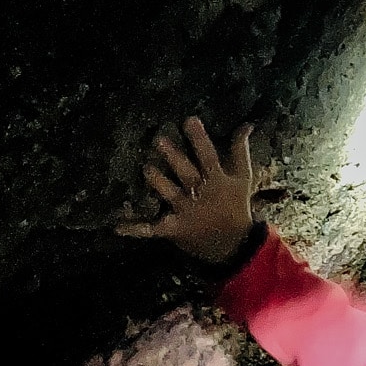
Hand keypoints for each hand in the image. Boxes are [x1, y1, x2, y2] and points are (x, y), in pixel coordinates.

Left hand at [116, 117, 277, 263]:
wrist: (235, 245)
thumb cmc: (236, 206)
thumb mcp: (243, 178)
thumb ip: (240, 150)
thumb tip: (247, 125)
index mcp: (216, 180)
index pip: (208, 156)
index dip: (199, 139)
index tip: (189, 120)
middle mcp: (200, 194)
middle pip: (187, 173)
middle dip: (174, 157)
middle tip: (159, 140)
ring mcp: (186, 212)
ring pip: (170, 195)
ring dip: (159, 183)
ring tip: (147, 169)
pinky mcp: (175, 228)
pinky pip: (153, 228)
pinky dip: (136, 229)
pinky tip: (118, 227)